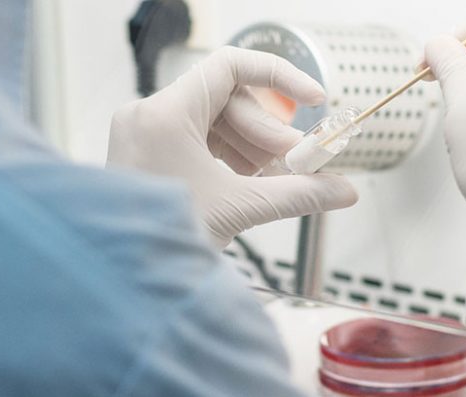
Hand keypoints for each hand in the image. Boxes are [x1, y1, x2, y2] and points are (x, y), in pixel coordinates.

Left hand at [108, 47, 357, 246]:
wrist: (120, 280)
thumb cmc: (162, 239)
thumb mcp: (240, 209)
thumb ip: (299, 193)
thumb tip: (345, 191)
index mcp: (166, 114)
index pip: (231, 67)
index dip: (280, 78)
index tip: (313, 100)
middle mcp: (151, 115)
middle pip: (229, 100)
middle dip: (270, 133)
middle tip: (300, 162)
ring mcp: (147, 135)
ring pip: (217, 123)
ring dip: (254, 148)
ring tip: (279, 178)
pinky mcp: (148, 155)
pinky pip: (200, 141)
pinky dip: (231, 158)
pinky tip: (252, 183)